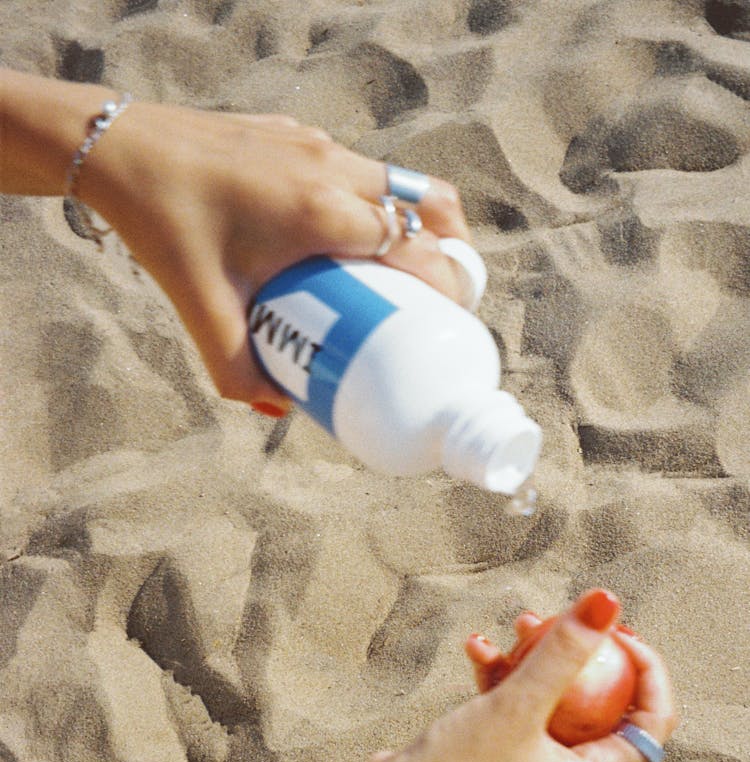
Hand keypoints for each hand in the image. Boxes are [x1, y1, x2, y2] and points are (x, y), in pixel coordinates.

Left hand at [81, 103, 470, 410]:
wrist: (118, 150)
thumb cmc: (164, 228)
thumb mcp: (204, 311)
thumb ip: (239, 372)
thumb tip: (280, 409)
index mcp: (322, 214)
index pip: (419, 247)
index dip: (451, 284)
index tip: (453, 319)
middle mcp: (332, 170)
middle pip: (431, 203)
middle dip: (451, 251)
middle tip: (441, 296)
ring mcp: (317, 145)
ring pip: (400, 179)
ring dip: (417, 221)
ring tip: (406, 267)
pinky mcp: (297, 134)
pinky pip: (359, 167)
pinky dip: (374, 201)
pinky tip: (342, 236)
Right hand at [377, 590, 676, 761]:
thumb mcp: (517, 704)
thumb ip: (563, 652)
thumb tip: (607, 601)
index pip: (650, 721)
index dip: (647, 671)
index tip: (619, 631)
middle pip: (602, 703)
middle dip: (584, 654)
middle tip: (568, 620)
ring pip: (553, 698)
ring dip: (537, 657)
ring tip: (518, 622)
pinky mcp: (498, 755)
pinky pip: (514, 705)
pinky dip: (501, 674)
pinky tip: (477, 648)